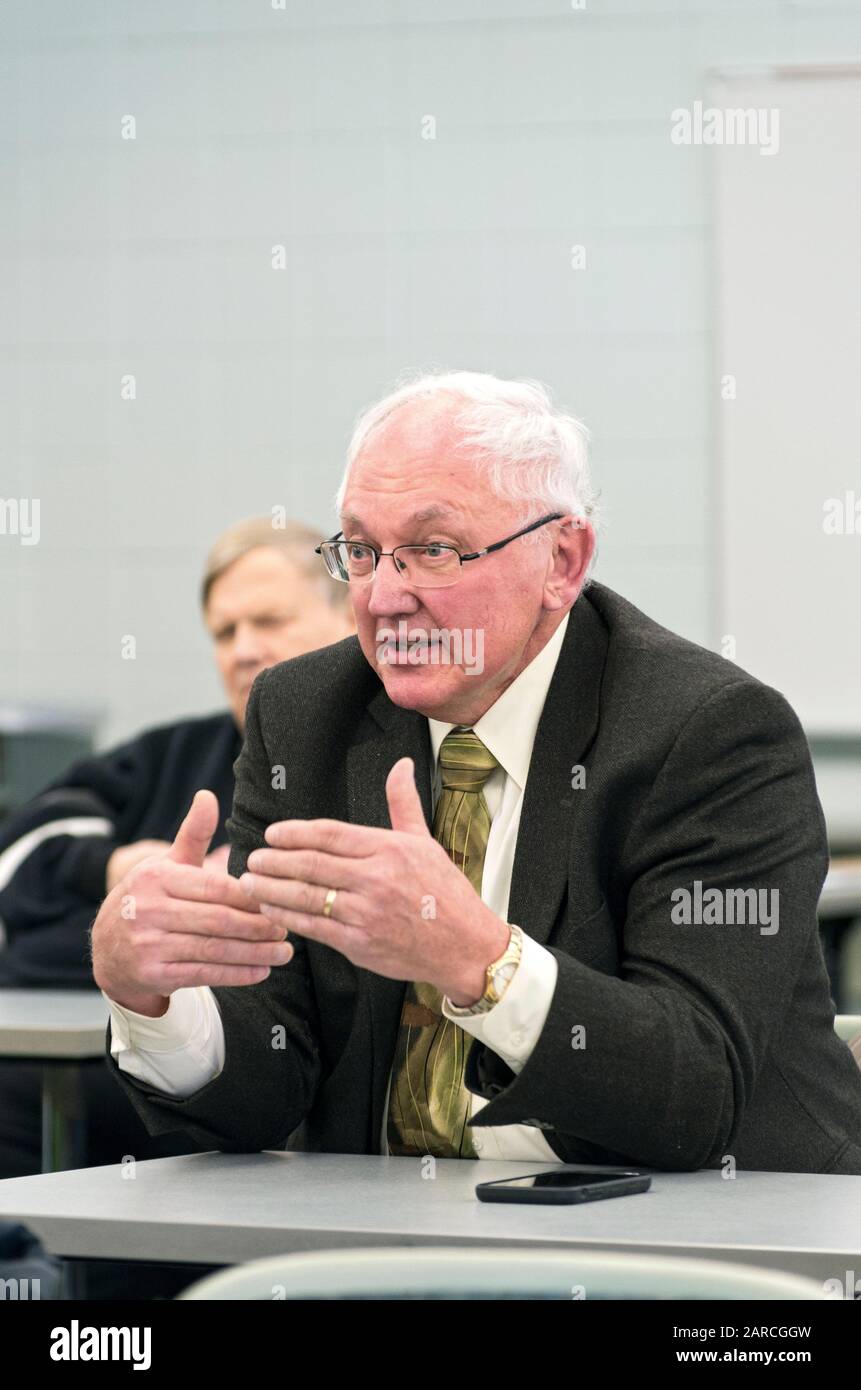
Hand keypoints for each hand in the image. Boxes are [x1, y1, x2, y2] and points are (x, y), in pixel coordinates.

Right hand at [91, 790, 293, 1016]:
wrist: (108, 951)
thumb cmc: (149, 899)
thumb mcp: (166, 865)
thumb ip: (192, 834)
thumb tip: (207, 795)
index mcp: (155, 877)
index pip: (213, 887)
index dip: (249, 896)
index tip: (277, 899)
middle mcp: (147, 910)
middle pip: (217, 919)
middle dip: (258, 926)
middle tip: (287, 928)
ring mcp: (148, 945)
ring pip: (214, 949)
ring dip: (255, 953)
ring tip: (284, 952)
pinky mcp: (152, 974)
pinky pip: (203, 973)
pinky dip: (236, 974)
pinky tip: (261, 971)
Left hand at [238, 757, 510, 1004]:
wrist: (466, 946)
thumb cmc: (446, 892)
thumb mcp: (426, 842)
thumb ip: (403, 803)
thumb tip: (401, 764)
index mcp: (389, 848)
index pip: (330, 834)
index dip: (294, 833)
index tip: (272, 834)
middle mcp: (376, 878)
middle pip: (311, 864)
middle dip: (275, 861)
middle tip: (252, 858)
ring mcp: (366, 912)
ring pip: (307, 896)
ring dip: (271, 890)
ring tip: (248, 883)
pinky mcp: (360, 943)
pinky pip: (314, 927)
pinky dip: (288, 917)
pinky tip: (270, 910)